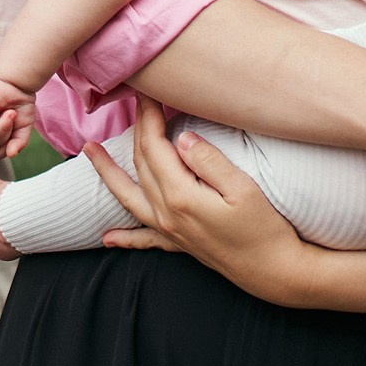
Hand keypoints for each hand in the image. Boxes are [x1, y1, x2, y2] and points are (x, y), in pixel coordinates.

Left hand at [0, 75, 37, 159]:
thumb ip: (19, 142)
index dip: (7, 148)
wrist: (17, 83)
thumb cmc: (20, 104)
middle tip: (12, 116)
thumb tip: (11, 154)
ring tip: (7, 112)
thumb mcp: (24, 127)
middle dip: (6, 133)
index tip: (16, 131)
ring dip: (0, 126)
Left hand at [86, 100, 316, 302]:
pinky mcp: (180, 245)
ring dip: (108, 173)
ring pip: (130, 196)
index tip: (146, 92)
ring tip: (89, 152)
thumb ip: (210, 161)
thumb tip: (182, 138)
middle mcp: (167, 214)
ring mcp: (171, 231)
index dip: (148, 117)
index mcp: (181, 196)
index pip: (155, 146)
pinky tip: (108, 238)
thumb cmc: (266, 229)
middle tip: (135, 101)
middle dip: (136, 130)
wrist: (276, 272)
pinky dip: (125, 237)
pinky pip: (144, 239)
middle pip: (141, 163)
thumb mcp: (244, 189)